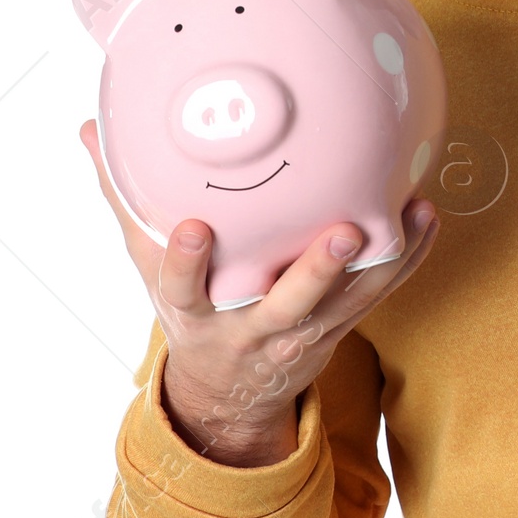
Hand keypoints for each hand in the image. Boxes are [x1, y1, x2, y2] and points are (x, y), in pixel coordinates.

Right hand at [82, 119, 439, 466]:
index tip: (193, 228)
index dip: (185, 262)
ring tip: (408, 215)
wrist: (227, 389)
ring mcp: (300, 331)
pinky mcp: (340, 326)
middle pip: (285, 305)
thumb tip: (91, 127)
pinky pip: (380, 293)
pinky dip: (409, 258)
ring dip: (380, 261)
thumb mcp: (147, 264)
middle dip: (314, 273)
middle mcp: (249, 325)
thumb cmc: (191, 304)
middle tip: (340, 234)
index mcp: (193, 308)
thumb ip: (124, 197)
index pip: (180, 287)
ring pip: (346, 302)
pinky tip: (427, 217)